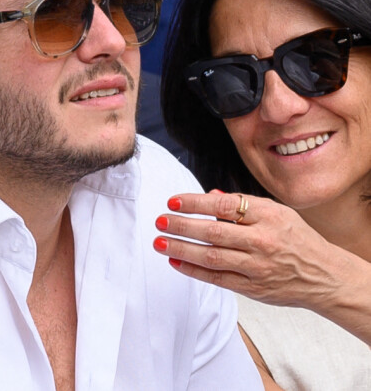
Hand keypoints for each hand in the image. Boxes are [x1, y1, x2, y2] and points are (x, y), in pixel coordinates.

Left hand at [153, 190, 348, 308]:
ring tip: (160, 241)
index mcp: (268, 216)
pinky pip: (218, 279)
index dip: (196, 203)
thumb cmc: (296, 238)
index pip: (225, 205)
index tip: (173, 201)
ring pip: (212, 257)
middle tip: (160, 221)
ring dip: (182, 249)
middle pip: (214, 232)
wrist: (324, 276)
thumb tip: (209, 195)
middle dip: (182, 226)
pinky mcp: (253, 288)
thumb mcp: (277, 211)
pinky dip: (194, 271)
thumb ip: (244, 204)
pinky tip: (176, 261)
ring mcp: (257, 267)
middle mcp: (262, 241)